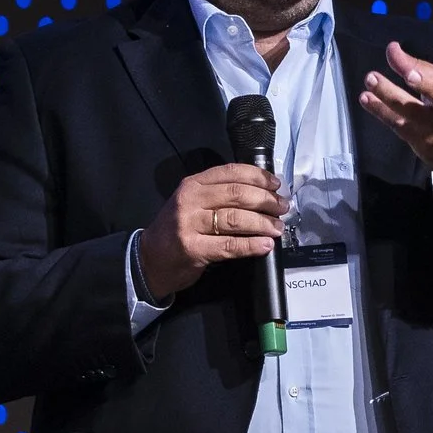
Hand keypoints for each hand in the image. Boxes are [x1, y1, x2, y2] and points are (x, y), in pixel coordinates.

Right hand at [136, 163, 287, 301]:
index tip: (276, 185)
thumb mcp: (192, 204)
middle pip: (237, 194)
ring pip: (236, 219)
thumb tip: (262, 193)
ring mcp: (190, 224)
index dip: (258, 177)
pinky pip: (230, 245)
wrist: (150, 259)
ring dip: (263, 223)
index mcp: (192, 184)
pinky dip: (252, 245)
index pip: (230, 172)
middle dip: (266, 201)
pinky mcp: (193, 249)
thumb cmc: (177, 230)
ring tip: (277, 228)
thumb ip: (218, 195)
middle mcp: (190, 200)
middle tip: (282, 208)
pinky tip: (265, 245)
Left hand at [356, 26, 432, 183]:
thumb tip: (392, 49)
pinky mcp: (418, 137)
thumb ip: (418, 64)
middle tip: (410, 74)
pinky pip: (395, 122)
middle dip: (426, 84)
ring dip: (389, 94)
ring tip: (371, 78)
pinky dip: (378, 110)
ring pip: (411, 110)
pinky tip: (366, 98)